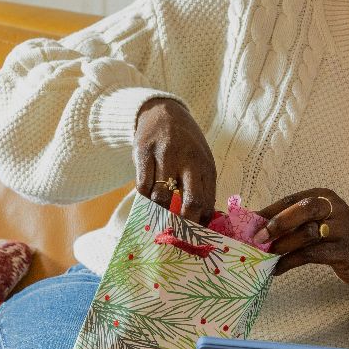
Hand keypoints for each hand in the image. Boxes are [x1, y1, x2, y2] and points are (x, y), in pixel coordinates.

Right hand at [134, 98, 215, 221]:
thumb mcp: (201, 161)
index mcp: (206, 165)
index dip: (200, 223)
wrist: (163, 112)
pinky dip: (144, 198)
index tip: (193, 236)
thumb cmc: (186, 145)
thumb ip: (203, 188)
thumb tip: (203, 221)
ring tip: (158, 216)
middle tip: (175, 233)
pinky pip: (142, 186)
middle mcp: (188, 160)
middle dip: (184, 224)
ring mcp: (165, 155)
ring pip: (162, 197)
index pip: (207, 202)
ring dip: (159, 212)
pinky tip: (147, 199)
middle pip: (191, 201)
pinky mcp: (143, 152)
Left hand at [254, 188, 348, 314]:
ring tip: (267, 255)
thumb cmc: (335, 240)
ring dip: (284, 245)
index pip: (293, 199)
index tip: (250, 223)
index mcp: (325, 196)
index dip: (270, 210)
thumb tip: (255, 227)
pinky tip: (277, 269)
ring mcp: (343, 229)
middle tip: (259, 238)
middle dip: (278, 223)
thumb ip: (293, 223)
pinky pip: (312, 254)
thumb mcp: (318, 224)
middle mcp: (335, 208)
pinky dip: (290, 262)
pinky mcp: (344, 250)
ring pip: (308, 232)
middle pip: (305, 209)